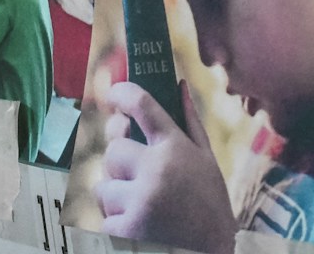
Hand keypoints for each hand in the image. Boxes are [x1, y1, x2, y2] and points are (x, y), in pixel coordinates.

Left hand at [95, 81, 233, 253]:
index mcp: (176, 148)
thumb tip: (178, 84)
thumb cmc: (210, 208)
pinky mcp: (126, 229)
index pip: (142, 104)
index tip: (115, 95)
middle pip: (113, 149)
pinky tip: (142, 227)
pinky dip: (118, 224)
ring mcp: (140, 201)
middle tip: (138, 177)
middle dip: (121, 164)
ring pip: (103, 186)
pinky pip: (104, 218)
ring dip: (116, 197)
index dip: (122, 93)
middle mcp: (156, 170)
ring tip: (143, 208)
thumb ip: (190, 121)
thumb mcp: (208, 162)